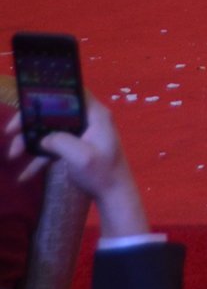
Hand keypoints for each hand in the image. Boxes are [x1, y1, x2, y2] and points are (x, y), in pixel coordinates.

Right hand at [10, 102, 149, 238]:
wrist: (113, 194)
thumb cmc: (102, 173)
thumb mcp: (81, 157)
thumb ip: (61, 142)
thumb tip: (44, 138)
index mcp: (95, 115)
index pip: (72, 93)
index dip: (49, 94)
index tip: (27, 104)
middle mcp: (89, 120)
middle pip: (55, 112)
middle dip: (31, 122)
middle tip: (11, 132)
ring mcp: (81, 134)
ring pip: (51, 130)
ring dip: (31, 141)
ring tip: (13, 155)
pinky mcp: (75, 148)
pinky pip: (53, 147)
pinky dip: (39, 159)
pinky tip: (24, 176)